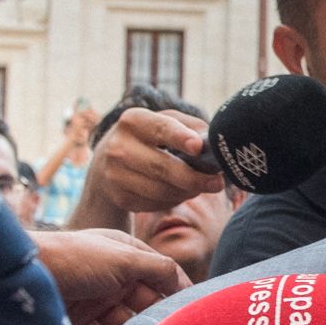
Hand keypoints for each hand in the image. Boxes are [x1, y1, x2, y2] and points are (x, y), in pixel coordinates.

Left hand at [34, 227, 188, 324]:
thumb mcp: (125, 257)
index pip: (160, 273)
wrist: (22, 274)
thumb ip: (159, 268)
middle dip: (157, 317)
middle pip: (144, 300)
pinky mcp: (78, 320)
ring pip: (125, 320)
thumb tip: (184, 282)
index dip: (177, 290)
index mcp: (124, 253)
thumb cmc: (74, 257)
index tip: (193, 312)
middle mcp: (111, 274)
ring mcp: (94, 297)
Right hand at [68, 107, 220, 231]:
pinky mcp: (120, 197)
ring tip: (199, 185)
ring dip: (187, 191)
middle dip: (194, 178)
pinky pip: (155, 204)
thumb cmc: (148, 138)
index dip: (180, 138)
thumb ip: (190, 127)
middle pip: (162, 167)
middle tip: (218, 183)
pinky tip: (178, 192)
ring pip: (161, 190)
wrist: (107, 163)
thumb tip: (213, 144)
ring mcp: (115, 174)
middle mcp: (118, 146)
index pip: (160, 129)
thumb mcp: (164, 123)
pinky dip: (173, 200)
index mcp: (133, 120)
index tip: (198, 147)